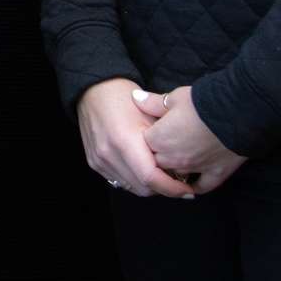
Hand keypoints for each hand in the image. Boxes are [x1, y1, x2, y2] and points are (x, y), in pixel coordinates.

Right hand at [75, 78, 194, 198]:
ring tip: (160, 174)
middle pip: (142, 188)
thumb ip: (164, 144)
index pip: (150, 177)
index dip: (171, 188)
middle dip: (163, 189)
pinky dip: (133, 180)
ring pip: (131, 188)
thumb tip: (181, 168)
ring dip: (148, 186)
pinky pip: (119, 181)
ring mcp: (99, 160)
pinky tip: (142, 169)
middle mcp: (108, 154)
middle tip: (177, 180)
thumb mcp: (150, 114)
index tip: (187, 190)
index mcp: (124, 140)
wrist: (93, 90)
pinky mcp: (94, 163)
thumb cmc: (124, 97)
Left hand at [131, 85, 245, 193]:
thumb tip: (135, 98)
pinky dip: (196, 186)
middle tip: (163, 145)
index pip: (142, 144)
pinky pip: (202, 186)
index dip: (147, 136)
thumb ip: (152, 103)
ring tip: (175, 162)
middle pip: (156, 163)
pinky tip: (192, 185)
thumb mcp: (174, 98)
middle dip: (156, 155)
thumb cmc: (202, 102)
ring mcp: (194, 168)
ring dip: (174, 170)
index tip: (151, 130)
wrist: (237, 112)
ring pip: (176, 175)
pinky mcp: (216, 173)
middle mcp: (173, 158)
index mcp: (159, 139)